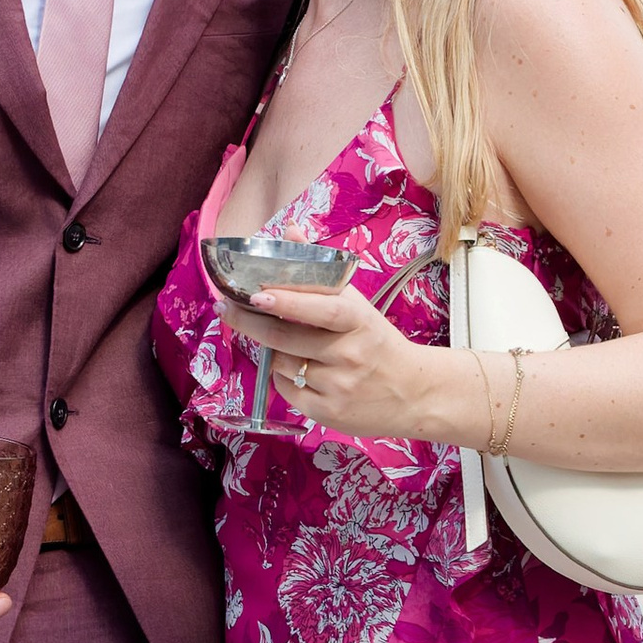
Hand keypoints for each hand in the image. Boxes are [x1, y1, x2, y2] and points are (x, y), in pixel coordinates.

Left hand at [213, 280, 453, 442]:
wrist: (415, 393)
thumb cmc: (378, 343)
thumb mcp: (358, 306)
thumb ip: (321, 272)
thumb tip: (291, 230)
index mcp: (359, 320)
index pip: (321, 307)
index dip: (286, 300)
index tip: (254, 293)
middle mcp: (350, 353)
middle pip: (286, 337)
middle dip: (251, 322)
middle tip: (227, 308)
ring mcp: (339, 385)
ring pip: (282, 363)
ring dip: (273, 351)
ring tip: (283, 344)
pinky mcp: (329, 412)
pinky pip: (286, 391)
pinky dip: (282, 379)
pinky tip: (296, 372)